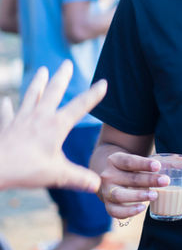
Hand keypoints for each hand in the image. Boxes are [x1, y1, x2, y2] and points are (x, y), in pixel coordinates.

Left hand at [0, 61, 106, 190]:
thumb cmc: (27, 170)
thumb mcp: (58, 175)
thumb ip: (80, 178)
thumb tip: (99, 185)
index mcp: (56, 126)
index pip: (80, 107)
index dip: (93, 95)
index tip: (103, 82)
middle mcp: (40, 117)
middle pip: (53, 92)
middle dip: (62, 77)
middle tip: (67, 63)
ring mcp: (22, 120)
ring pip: (31, 95)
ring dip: (38, 82)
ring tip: (42, 69)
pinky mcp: (6, 127)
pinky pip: (8, 114)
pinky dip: (7, 107)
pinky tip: (6, 100)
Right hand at [99, 151, 169, 219]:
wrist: (110, 176)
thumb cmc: (133, 168)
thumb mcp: (143, 161)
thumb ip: (167, 162)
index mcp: (116, 160)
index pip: (129, 161)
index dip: (143, 163)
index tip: (158, 165)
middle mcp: (108, 175)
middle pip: (129, 178)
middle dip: (148, 180)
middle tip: (165, 181)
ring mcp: (106, 191)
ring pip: (119, 195)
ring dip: (138, 196)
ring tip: (155, 195)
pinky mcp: (108, 205)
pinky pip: (115, 211)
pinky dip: (128, 211)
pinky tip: (142, 208)